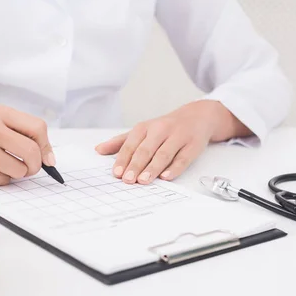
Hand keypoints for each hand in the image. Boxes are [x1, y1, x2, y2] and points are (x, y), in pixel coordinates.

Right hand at [0, 105, 54, 185]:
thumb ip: (22, 134)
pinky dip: (0, 178)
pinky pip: (3, 181)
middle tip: (28, 167)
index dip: (46, 146)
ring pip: (19, 170)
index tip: (46, 158)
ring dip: (16, 173)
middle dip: (35, 165)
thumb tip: (49, 160)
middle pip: (32, 152)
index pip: (38, 128)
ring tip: (0, 164)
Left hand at [95, 100, 249, 183]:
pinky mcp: (193, 145)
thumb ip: (120, 142)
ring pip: (164, 153)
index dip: (123, 159)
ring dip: (153, 167)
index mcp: (145, 127)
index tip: (116, 173)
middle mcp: (161, 130)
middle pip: (146, 149)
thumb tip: (98, 150)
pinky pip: (183, 157)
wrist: (198, 116)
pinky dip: (175, 167)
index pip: (131, 144)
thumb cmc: (165, 127)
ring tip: (143, 180)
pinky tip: (166, 176)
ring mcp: (178, 137)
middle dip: (136, 165)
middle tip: (128, 179)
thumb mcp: (142, 131)